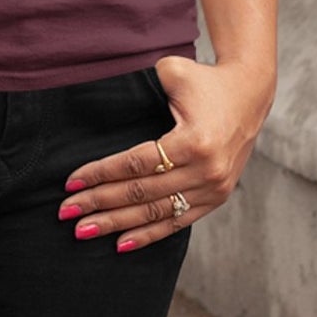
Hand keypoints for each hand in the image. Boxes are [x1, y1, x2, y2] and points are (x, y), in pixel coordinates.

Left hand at [56, 54, 273, 252]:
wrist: (249, 94)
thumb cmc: (205, 81)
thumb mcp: (174, 72)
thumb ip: (141, 85)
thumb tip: (101, 103)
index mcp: (194, 140)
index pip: (135, 164)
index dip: (100, 174)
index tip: (71, 182)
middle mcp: (206, 170)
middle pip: (141, 193)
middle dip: (99, 203)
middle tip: (66, 212)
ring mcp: (213, 188)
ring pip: (155, 212)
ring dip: (116, 224)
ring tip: (84, 230)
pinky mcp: (216, 197)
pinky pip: (177, 222)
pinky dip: (148, 235)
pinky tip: (120, 244)